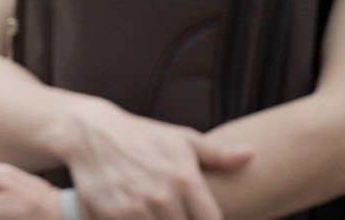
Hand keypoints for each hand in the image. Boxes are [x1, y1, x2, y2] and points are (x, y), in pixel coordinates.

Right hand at [64, 107, 250, 219]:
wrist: (92, 133)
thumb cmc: (142, 136)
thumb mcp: (181, 139)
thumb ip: (218, 154)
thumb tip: (252, 155)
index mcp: (186, 179)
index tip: (201, 218)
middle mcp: (163, 195)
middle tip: (176, 212)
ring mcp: (137, 207)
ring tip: (160, 212)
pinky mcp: (113, 215)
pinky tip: (141, 215)